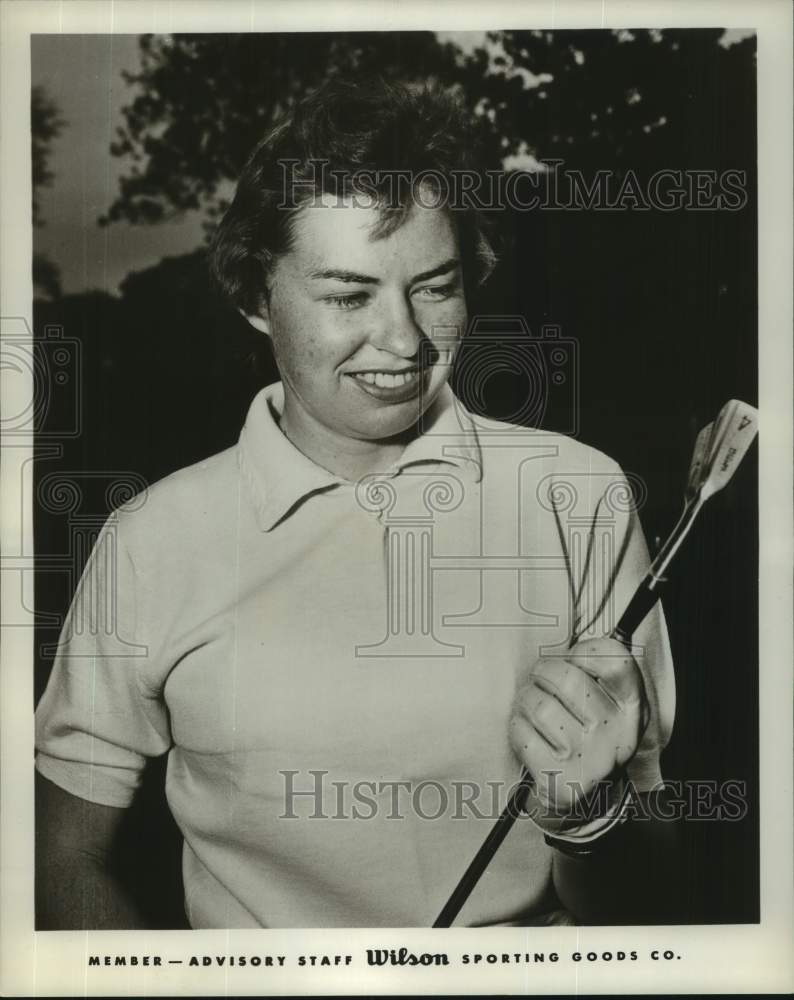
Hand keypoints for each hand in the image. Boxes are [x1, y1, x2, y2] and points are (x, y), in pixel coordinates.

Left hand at [509, 636, 646, 830]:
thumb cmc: (586, 739)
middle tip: (538, 680)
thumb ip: (595, 673)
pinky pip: (522, 733)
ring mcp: (591, 759)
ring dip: (525, 701)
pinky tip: (526, 733)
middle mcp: (618, 734)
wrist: (585, 803)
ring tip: (530, 708)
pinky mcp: (561, 780)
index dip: (583, 651)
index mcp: (632, 708)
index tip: (572, 661)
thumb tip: (565, 642)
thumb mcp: (605, 706)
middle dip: (542, 673)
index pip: (614, 658)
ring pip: (539, 705)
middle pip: (567, 678)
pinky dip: (516, 727)